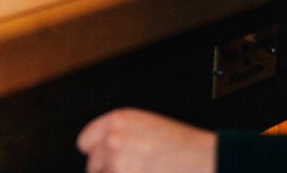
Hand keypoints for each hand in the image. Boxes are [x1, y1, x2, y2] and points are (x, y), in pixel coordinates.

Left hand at [77, 108, 215, 172]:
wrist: (201, 161)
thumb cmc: (182, 146)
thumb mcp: (148, 127)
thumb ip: (122, 135)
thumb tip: (105, 150)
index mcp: (119, 120)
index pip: (85, 141)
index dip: (97, 153)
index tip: (103, 159)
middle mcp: (113, 140)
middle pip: (92, 165)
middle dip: (108, 171)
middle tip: (132, 169)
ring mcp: (117, 166)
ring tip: (142, 172)